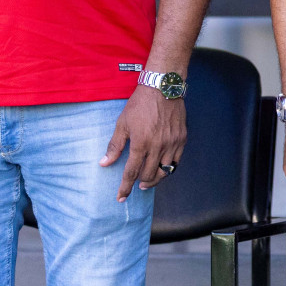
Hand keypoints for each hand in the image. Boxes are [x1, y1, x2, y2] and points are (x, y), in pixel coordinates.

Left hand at [101, 86, 186, 200]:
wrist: (163, 87)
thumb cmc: (140, 104)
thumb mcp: (122, 123)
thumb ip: (114, 146)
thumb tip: (104, 163)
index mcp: (141, 143)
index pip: (131, 173)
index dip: (125, 187)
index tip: (121, 197)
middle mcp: (158, 146)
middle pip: (149, 175)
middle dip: (141, 183)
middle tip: (137, 185)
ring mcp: (172, 143)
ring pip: (165, 172)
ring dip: (155, 179)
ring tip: (149, 181)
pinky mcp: (182, 138)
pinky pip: (176, 161)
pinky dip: (168, 168)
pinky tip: (163, 168)